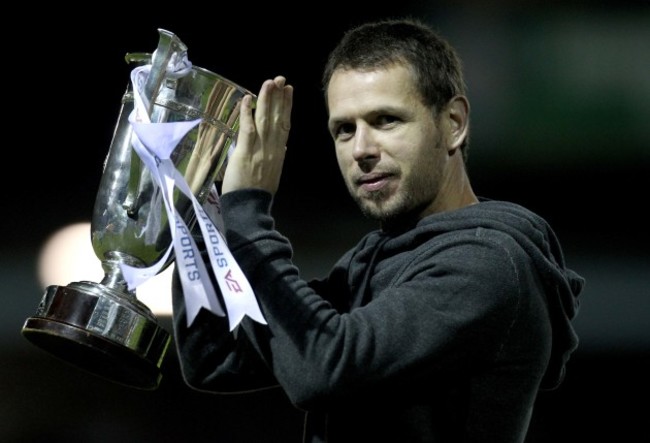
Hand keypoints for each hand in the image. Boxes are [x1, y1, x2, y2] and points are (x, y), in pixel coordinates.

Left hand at [222, 76, 292, 195]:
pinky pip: (247, 128)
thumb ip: (277, 157)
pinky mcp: (246, 151)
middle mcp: (272, 147)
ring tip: (269, 82)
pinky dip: (247, 112)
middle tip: (281, 79)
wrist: (250, 206)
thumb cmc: (258, 193)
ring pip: (265, 119)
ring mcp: (259, 148)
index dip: (287, 106)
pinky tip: (247, 98)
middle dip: (279, 97)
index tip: (288, 91)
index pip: (285, 124)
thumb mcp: (274, 173)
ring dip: (267, 99)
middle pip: (277, 117)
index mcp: (279, 152)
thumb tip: (282, 147)